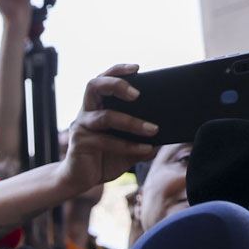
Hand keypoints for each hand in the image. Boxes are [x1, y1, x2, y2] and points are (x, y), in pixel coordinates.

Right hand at [60, 65, 158, 193]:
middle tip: (137, 94)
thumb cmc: (104, 159)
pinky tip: (146, 149)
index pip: (103, 79)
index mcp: (97, 106)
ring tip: (153, 129)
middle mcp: (86, 112)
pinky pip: (107, 141)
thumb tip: (167, 135)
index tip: (137, 68)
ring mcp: (82, 126)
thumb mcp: (129, 147)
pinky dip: (129, 146)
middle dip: (116, 84)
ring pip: (106, 116)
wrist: (81, 180)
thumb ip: (144, 139)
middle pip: (94, 85)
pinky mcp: (81, 143)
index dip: (117, 71)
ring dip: (132, 122)